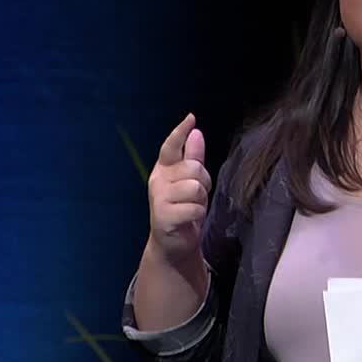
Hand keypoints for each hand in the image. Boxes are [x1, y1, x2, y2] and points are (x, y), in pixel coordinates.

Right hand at [147, 113, 213, 265]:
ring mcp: (158, 198)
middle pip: (193, 168)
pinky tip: (189, 219)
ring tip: (192, 208)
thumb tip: (196, 132)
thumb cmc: (184, 209)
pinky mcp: (163, 216)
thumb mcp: (191, 181)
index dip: (180, 133)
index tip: (190, 117)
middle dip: (203, 182)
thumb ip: (193, 157)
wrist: (173, 244)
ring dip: (201, 200)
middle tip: (197, 196)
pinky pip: (194, 207)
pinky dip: (197, 214)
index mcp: (164, 169)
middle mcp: (158, 180)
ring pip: (195, 187)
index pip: (170, 147)